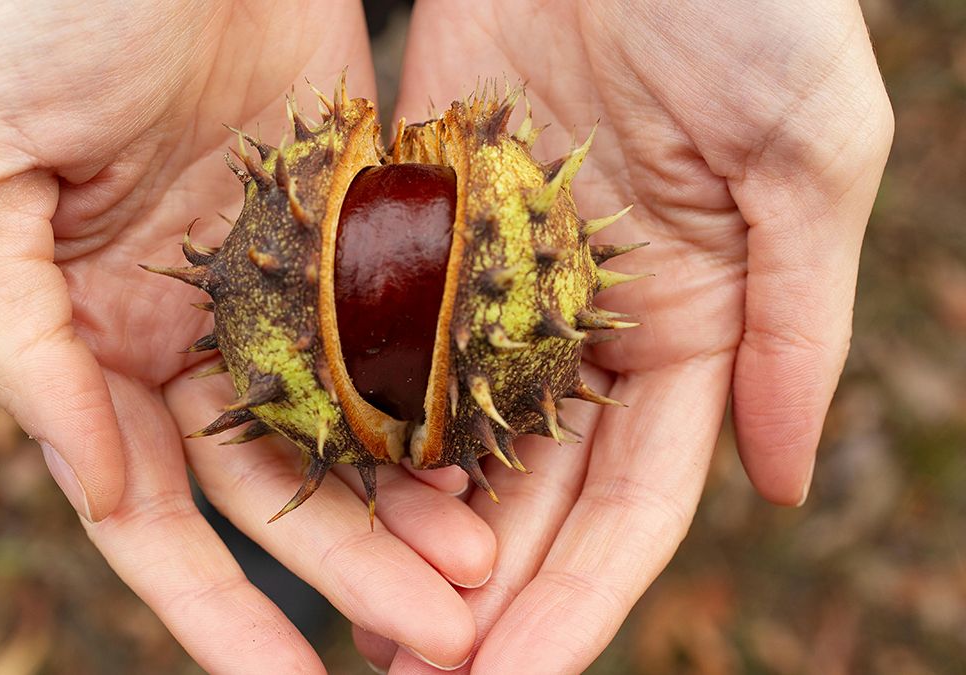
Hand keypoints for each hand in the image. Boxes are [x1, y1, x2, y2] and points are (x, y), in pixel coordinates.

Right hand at [0, 1, 494, 670]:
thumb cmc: (43, 11)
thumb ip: (17, 332)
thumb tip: (89, 484)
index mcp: (89, 333)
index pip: (149, 506)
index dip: (209, 604)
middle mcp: (188, 327)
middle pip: (271, 485)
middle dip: (345, 572)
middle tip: (436, 642)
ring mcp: (277, 281)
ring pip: (350, 425)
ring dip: (406, 508)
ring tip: (479, 578)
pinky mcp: (353, 222)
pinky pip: (400, 332)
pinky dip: (439, 399)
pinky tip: (492, 456)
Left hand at [356, 0, 892, 671]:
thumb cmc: (747, 0)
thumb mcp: (809, 156)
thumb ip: (797, 325)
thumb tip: (786, 486)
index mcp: (691, 325)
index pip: (632, 499)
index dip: (581, 596)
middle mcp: (584, 320)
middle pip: (527, 489)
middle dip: (479, 591)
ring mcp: (492, 276)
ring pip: (445, 431)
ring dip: (405, 529)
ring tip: (357, 620)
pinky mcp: (415, 218)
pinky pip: (377, 330)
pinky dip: (354, 411)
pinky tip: (316, 484)